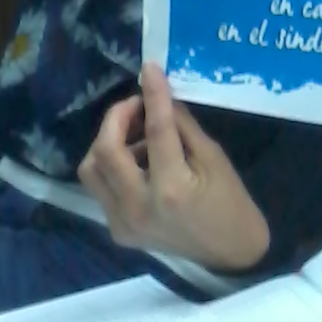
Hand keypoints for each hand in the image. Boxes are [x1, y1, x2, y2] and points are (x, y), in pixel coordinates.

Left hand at [79, 64, 269, 270]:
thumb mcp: (213, 157)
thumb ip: (181, 126)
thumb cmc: (230, 201)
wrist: (230, 254)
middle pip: (104, 151)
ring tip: (136, 134)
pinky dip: (113, 166)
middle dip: (117, 117)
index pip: (154, 130)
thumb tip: (160, 96)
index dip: (152, 94)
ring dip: (109, 142)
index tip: (150, 68)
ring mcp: (122, 223)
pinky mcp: (117, 230)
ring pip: (91, 169)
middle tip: (138, 104)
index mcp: (171, 189)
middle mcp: (138, 207)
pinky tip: (138, 160)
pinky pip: (101, 187)